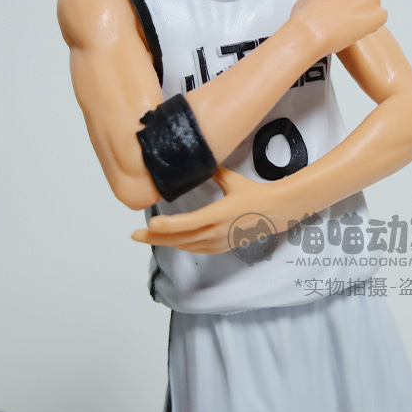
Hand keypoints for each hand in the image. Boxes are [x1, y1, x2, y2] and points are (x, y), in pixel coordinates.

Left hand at [131, 167, 272, 253]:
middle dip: (155, 238)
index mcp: (218, 215)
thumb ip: (214, 173)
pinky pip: (196, 249)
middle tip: (135, 236)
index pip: (187, 224)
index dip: (167, 227)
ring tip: (146, 237)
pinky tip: (171, 242)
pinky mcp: (221, 247)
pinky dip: (180, 245)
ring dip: (165, 243)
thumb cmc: (255, 194)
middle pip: (180, 239)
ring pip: (186, 246)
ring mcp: (218, 242)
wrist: (276, 213)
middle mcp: (216, 232)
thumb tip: (198, 162)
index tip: (150, 224)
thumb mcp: (233, 181)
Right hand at [290, 0, 386, 54]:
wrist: (310, 32)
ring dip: (366, 15)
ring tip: (350, 26)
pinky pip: (380, 19)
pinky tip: (358, 31)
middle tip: (347, 18)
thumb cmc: (306, 17)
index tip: (344, 6)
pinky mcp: (378, 15)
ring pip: (374, 6)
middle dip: (360, 4)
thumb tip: (320, 1)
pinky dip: (372, 26)